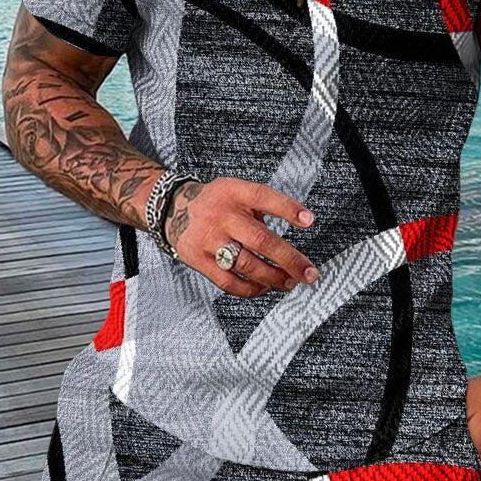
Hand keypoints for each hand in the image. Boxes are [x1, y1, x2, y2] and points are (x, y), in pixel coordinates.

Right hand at [163, 177, 317, 297]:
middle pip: (261, 240)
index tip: (309, 220)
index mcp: (233, 193)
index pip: (263, 197)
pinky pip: (228, 282)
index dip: (287, 208)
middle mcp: (221, 216)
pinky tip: (263, 288)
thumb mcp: (236, 192)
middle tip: (309, 273)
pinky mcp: (199, 260)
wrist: (172, 208)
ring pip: (247, 265)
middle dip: (290, 259)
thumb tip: (292, 237)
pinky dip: (250, 289)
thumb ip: (260, 209)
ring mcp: (208, 239)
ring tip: (289, 282)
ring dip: (273, 277)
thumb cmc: (215, 203)